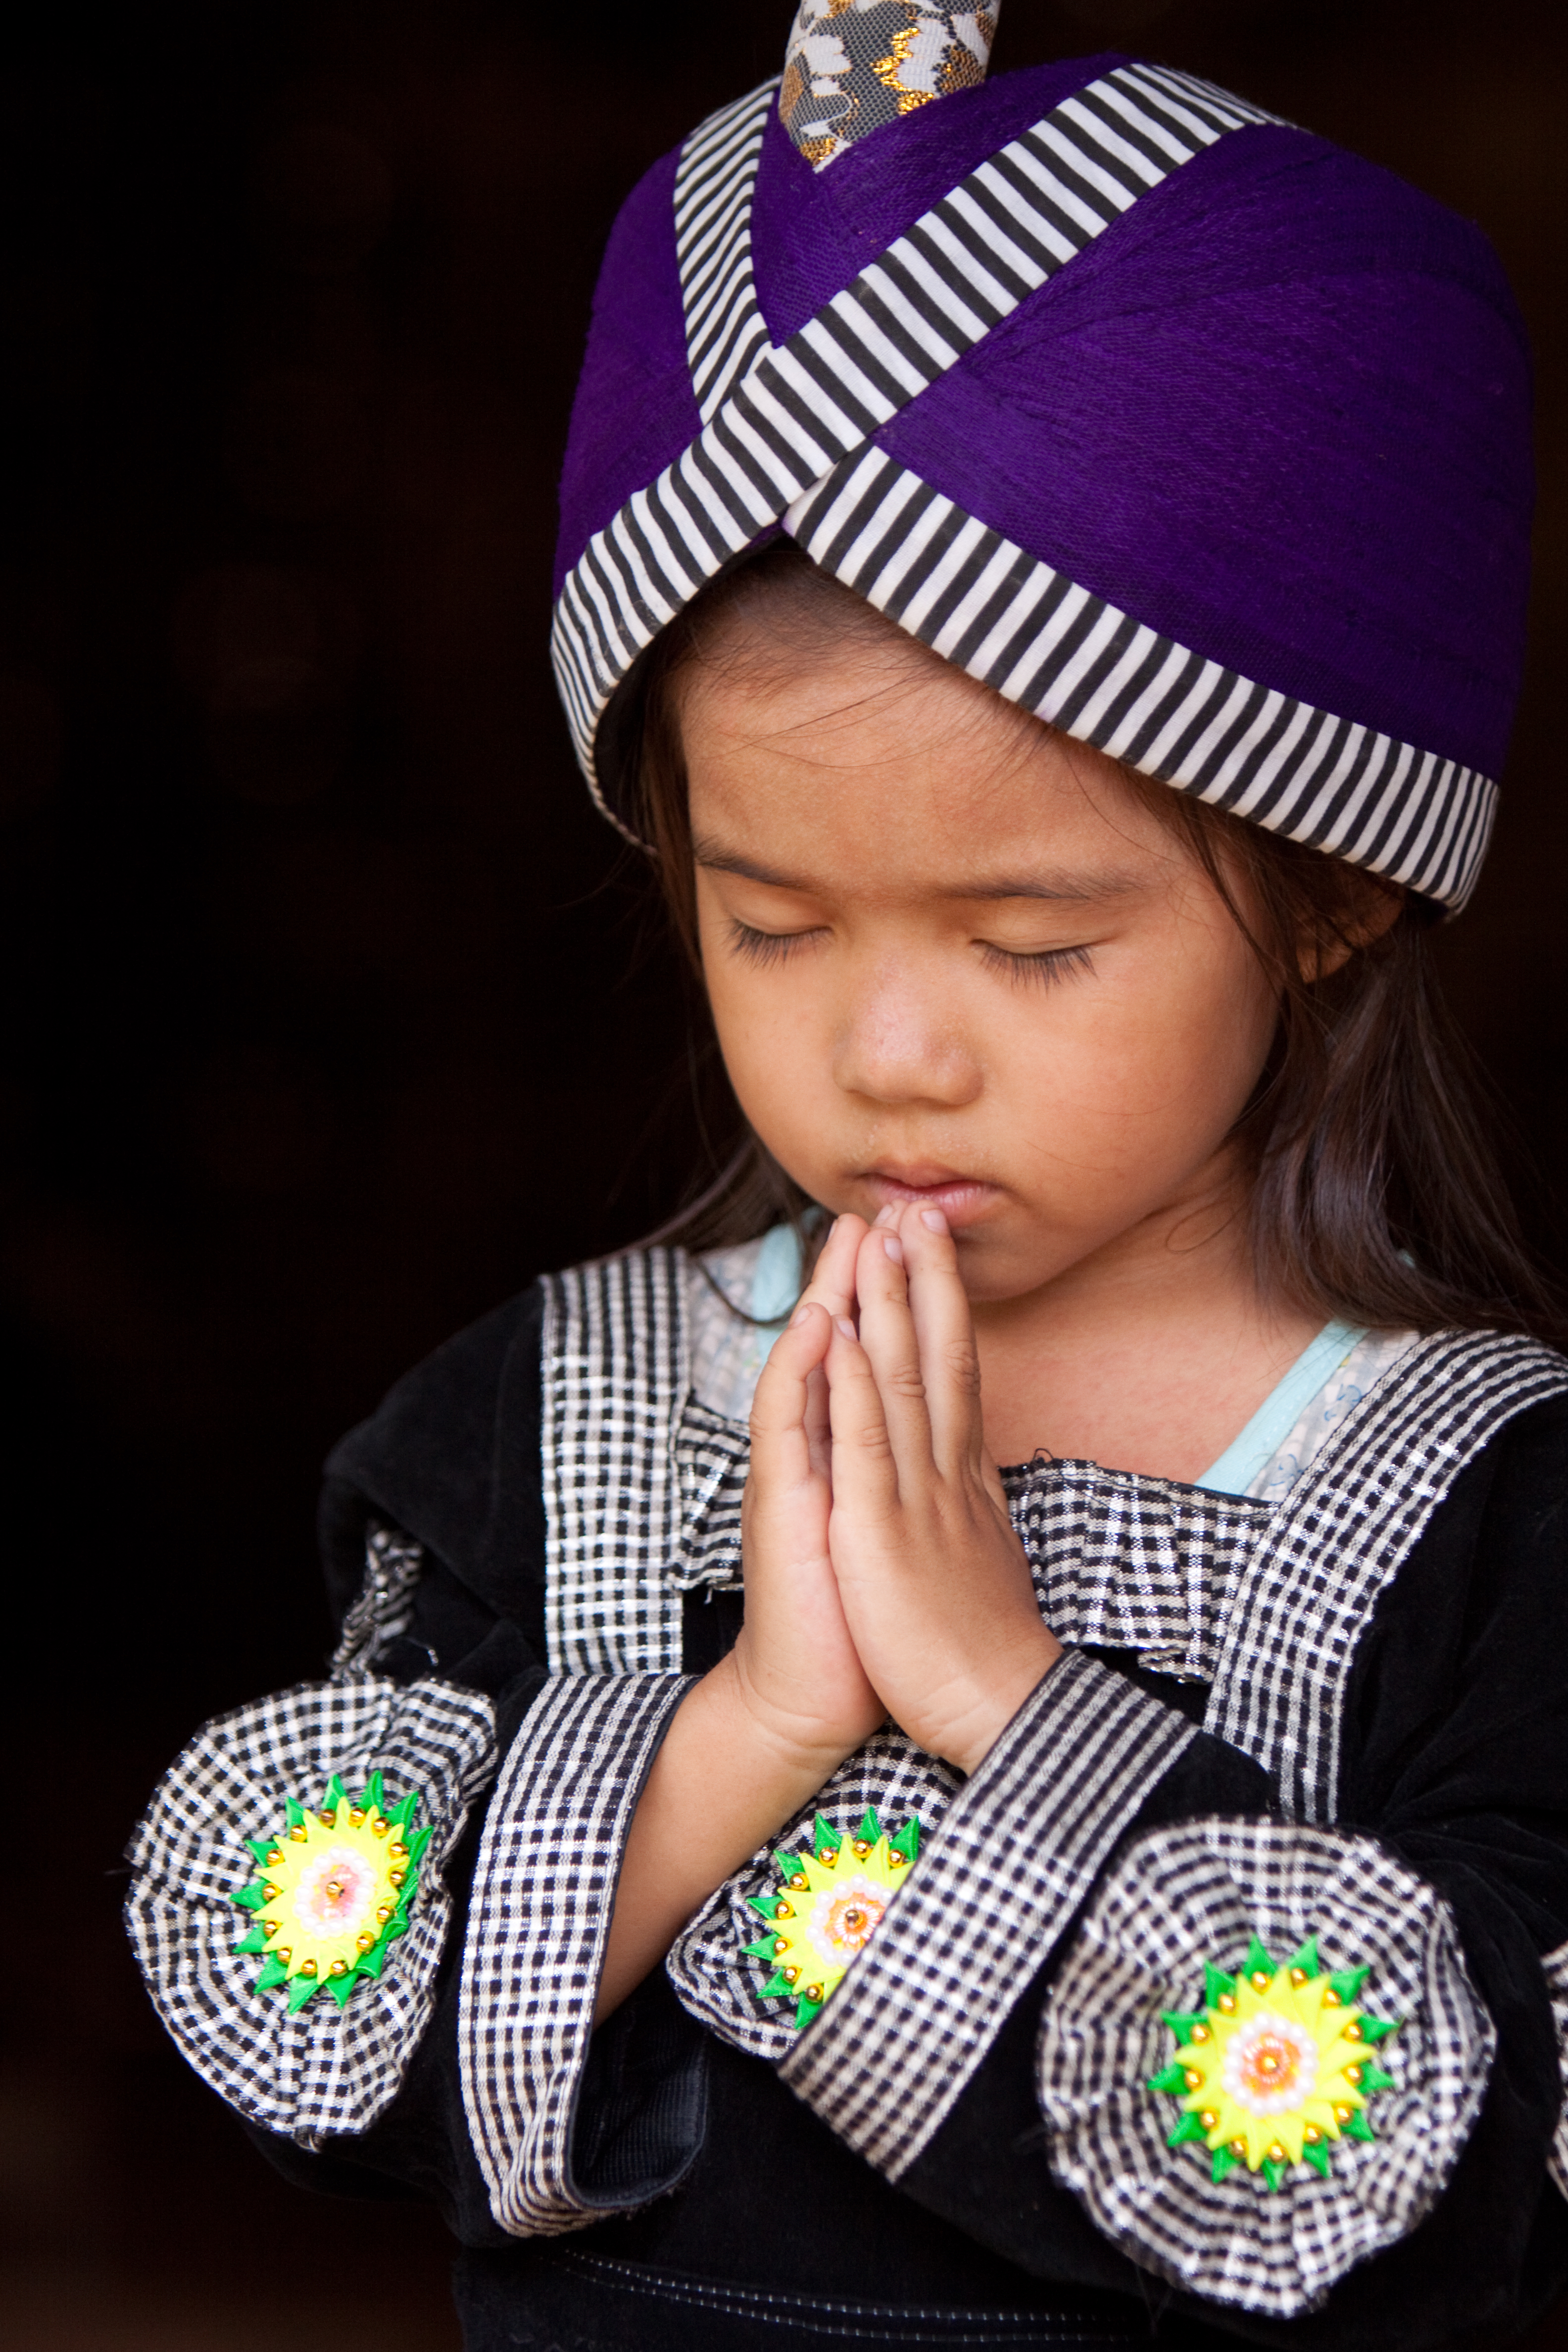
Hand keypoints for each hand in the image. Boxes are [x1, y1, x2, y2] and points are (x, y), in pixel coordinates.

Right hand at [725, 1213, 885, 1772]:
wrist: (813, 1698)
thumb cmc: (864, 1623)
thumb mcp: (899, 1536)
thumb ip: (910, 1485)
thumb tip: (946, 1451)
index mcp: (859, 1460)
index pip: (878, 1364)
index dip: (900, 1301)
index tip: (924, 1243)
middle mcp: (823, 1456)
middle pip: (843, 1348)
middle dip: (865, 1275)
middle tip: (886, 1204)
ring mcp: (797, 1476)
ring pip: (814, 1369)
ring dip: (832, 1298)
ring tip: (849, 1236)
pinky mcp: (783, 1508)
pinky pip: (790, 1428)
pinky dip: (804, 1374)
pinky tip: (814, 1326)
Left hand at [823, 1205, 1060, 1773]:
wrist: (995, 1712)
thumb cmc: (980, 1650)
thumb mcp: (981, 1560)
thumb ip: (972, 1510)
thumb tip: (977, 1480)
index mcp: (967, 1482)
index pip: (958, 1376)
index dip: (946, 1309)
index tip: (935, 1253)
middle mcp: (948, 1474)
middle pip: (940, 1356)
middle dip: (926, 1280)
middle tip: (918, 1208)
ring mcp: (916, 1497)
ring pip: (902, 1379)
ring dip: (890, 1303)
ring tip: (880, 1235)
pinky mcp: (881, 1530)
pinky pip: (865, 1442)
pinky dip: (853, 1382)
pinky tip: (842, 1330)